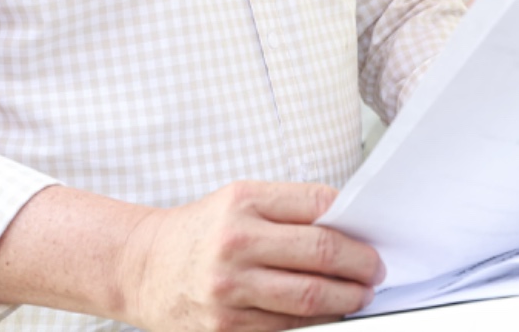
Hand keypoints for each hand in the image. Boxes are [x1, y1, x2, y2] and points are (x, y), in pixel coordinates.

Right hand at [121, 181, 383, 331]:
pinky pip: (288, 326)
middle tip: (375, 270)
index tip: (371, 238)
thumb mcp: (238, 201)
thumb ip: (290, 208)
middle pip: (321, 254)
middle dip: (360, 265)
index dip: (355, 225)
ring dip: (347, 298)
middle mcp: (235, 243)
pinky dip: (317, 320)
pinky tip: (327, 313)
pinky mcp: (227, 327)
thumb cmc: (198, 232)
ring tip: (359, 294)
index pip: (318, 206)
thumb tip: (347, 224)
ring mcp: (230, 288)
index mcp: (243, 202)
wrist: (143, 267)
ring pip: (310, 298)